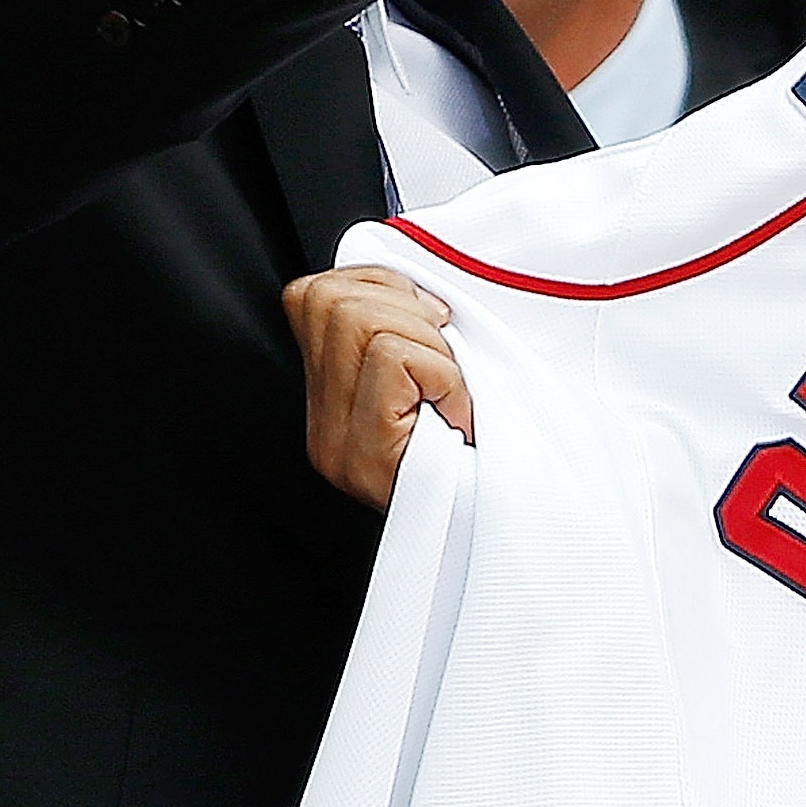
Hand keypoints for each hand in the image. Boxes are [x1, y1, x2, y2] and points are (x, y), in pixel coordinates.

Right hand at [282, 264, 468, 509]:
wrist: (493, 524)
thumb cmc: (477, 447)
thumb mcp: (436, 371)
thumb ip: (406, 327)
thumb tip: (417, 282)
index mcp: (329, 391)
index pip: (312, 294)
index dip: (380, 285)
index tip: (432, 319)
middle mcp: (321, 419)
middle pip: (332, 301)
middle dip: (406, 309)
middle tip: (445, 356)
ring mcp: (334, 440)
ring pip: (361, 322)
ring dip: (427, 342)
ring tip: (448, 387)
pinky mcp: (361, 453)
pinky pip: (394, 358)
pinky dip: (441, 372)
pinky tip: (455, 409)